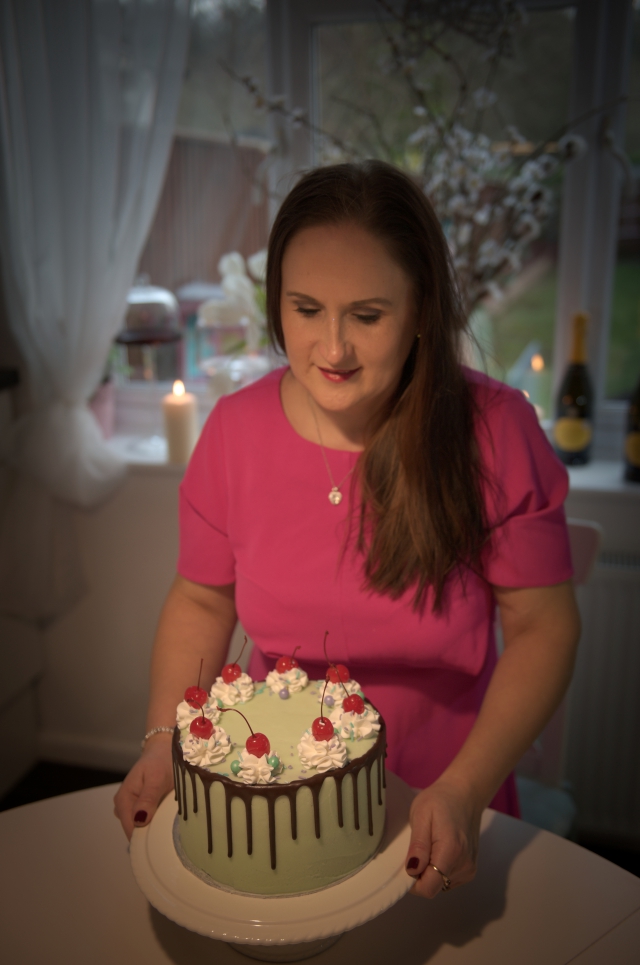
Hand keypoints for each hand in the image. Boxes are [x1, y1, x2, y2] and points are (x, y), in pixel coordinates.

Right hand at [113, 734, 173, 839]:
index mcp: (123, 800)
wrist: (164, 748)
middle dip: (151, 833)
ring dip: (154, 827)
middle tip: (171, 831)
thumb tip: (139, 820)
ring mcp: (130, 806)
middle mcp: (123, 806)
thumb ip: (148, 798)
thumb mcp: (157, 778)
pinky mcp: (139, 805)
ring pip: (141, 826)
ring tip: (171, 822)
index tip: (162, 841)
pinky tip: (167, 816)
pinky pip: (147, 819)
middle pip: (135, 830)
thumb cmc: (161, 761)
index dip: (145, 838)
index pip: (130, 829)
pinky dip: (156, 820)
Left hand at [404, 778, 482, 897]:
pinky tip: (439, 850)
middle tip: (418, 848)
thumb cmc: (439, 800)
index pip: (429, 887)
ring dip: (430, 872)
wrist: (465, 793)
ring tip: (430, 845)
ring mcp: (470, 869)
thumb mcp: (421, 815)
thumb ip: (418, 845)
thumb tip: (412, 871)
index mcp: (450, 851)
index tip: (407, 864)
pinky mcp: (471, 869)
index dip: (413, 883)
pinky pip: (448, 880)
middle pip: (434, 887)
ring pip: (440, 884)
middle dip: (420, 874)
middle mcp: (464, 865)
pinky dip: (439, 870)